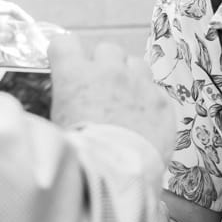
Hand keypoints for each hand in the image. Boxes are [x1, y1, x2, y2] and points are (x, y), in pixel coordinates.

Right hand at [48, 31, 175, 156]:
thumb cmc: (80, 157)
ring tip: (126, 101)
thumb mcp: (58, 128)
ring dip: (130, 76)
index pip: (64, 43)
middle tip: (100, 88)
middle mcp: (108, 72)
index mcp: (75, 76)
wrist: (115, 177)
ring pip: (135, 63)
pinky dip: (150, 101)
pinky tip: (145, 121)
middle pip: (106, 49)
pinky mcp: (162, 103)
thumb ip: (65, 106)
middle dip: (103, 65)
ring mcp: (139, 84)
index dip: (65, 55)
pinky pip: (157, 91)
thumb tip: (65, 106)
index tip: (66, 65)